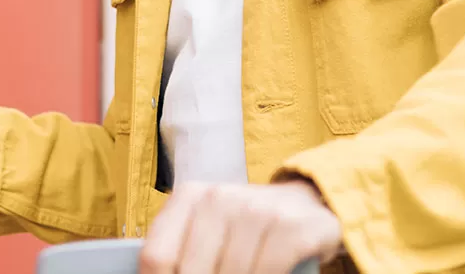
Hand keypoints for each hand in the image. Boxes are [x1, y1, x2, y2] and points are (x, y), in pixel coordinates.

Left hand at [139, 180, 343, 273]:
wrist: (306, 204)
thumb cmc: (247, 228)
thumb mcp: (208, 231)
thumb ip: (183, 255)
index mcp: (189, 198)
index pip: (157, 257)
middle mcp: (219, 197)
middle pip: (192, 272)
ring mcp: (257, 210)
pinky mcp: (291, 227)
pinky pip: (266, 272)